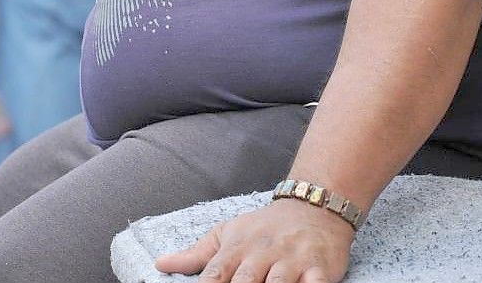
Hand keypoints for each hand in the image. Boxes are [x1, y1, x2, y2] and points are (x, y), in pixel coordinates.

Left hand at [155, 198, 354, 282]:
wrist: (314, 207)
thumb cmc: (265, 227)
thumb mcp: (229, 233)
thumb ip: (197, 254)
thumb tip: (160, 264)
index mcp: (238, 248)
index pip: (215, 275)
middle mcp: (264, 253)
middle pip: (244, 282)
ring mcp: (293, 260)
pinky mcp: (320, 267)